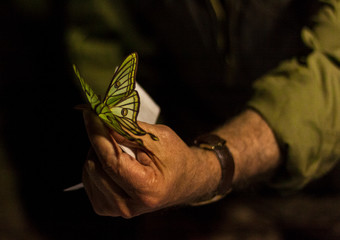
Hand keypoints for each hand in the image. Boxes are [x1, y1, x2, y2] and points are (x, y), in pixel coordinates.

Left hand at [82, 111, 220, 217]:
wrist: (185, 181)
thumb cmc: (177, 160)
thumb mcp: (161, 139)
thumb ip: (131, 131)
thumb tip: (104, 120)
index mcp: (147, 190)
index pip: (111, 161)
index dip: (98, 134)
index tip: (91, 113)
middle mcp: (128, 206)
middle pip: (96, 166)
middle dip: (100, 141)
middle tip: (111, 126)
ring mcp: (116, 210)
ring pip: (89, 171)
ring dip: (98, 152)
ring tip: (120, 148)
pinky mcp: (106, 207)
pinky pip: (89, 178)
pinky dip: (97, 162)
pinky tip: (114, 160)